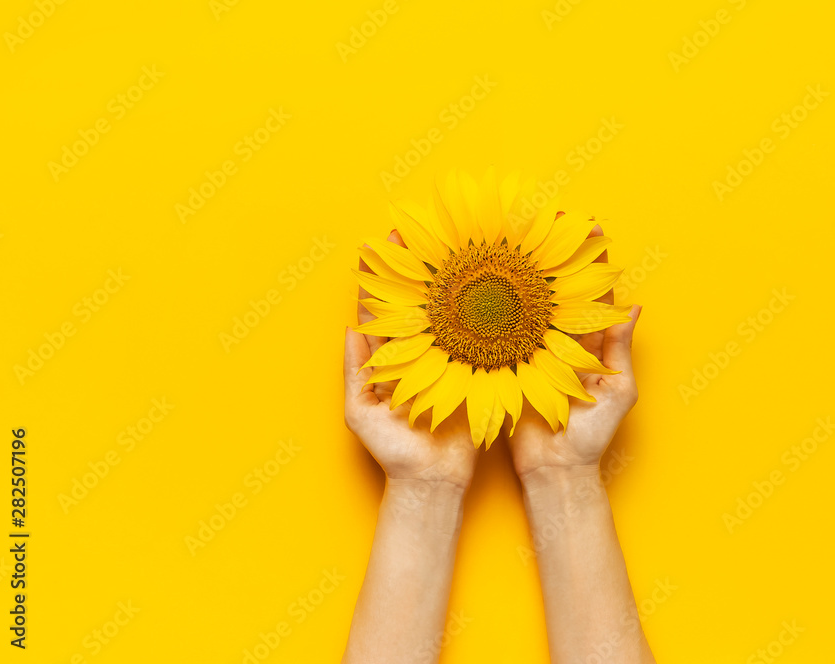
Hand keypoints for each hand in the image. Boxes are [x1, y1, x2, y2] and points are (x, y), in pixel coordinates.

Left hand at [343, 231, 479, 490]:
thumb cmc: (392, 453)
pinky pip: (476, 339)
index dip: (377, 279)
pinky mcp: (472, 373)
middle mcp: (418, 355)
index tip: (376, 245)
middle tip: (415, 231)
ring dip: (446, 280)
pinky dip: (479, 313)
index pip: (380, 311)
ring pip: (446, 314)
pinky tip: (483, 285)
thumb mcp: (361, 414)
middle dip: (413, 267)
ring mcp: (446, 362)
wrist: (432, 482)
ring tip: (449, 245)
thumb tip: (351, 329)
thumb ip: (357, 372)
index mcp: (389, 360)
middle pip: (414, 302)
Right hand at [507, 225, 641, 480]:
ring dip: (521, 273)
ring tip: (513, 237)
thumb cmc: (591, 436)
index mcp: (589, 344)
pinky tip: (484, 281)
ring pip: (526, 304)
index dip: (593, 261)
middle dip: (553, 254)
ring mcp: (530, 351)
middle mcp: (559, 341)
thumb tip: (632, 306)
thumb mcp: (617, 391)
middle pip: (557, 290)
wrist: (554, 471)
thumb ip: (618, 348)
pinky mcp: (506, 365)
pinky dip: (493, 308)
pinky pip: (499, 333)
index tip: (591, 226)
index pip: (593, 293)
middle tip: (546, 217)